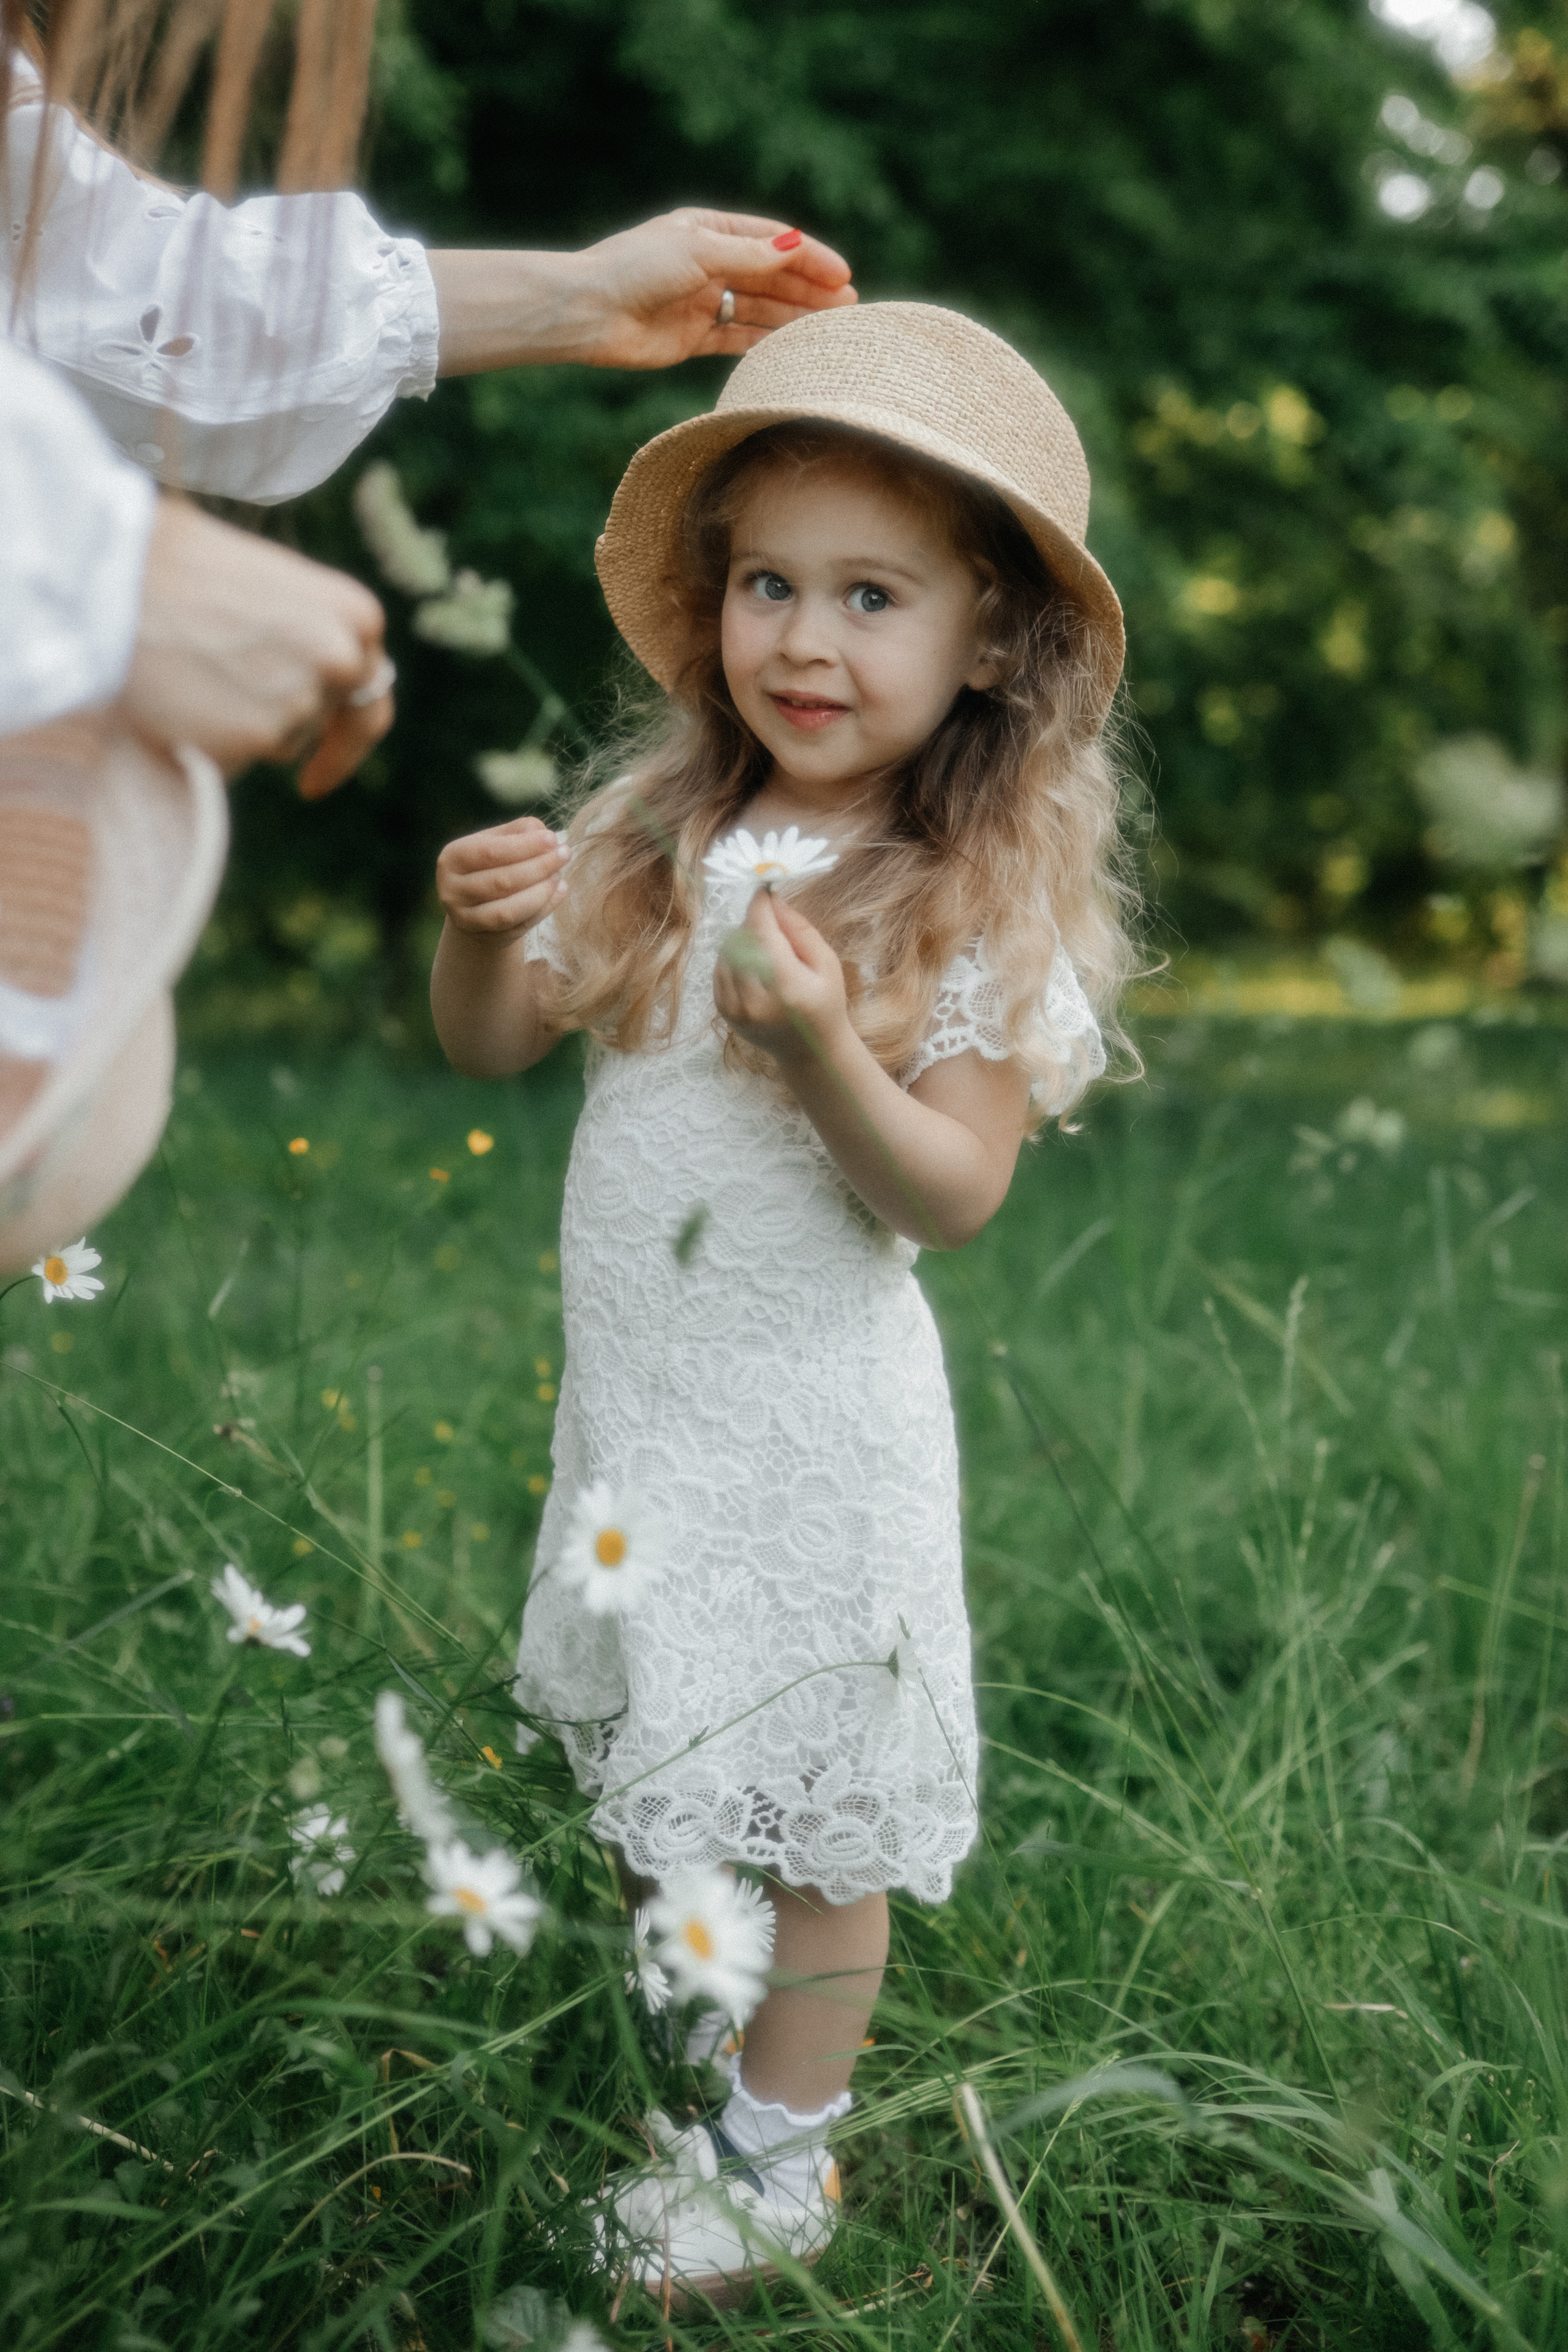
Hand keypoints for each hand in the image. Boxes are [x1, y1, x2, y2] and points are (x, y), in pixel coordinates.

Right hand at [120, 498, 390, 799]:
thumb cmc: (178, 565)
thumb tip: (314, 677)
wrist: (111, 576)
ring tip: (191, 671)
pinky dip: (212, 743)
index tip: (321, 771)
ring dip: (242, 724)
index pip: (372, 693)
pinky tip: (179, 699)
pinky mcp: (256, 740)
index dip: (349, 737)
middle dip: (282, 720)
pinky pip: (240, 760)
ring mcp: (302, 703)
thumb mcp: (269, 583)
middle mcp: (342, 661)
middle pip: (320, 719)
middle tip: (233, 709)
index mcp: (355, 615)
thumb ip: (307, 630)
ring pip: (279, 741)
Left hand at [428, 215, 854, 375]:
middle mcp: (708, 263)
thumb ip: (749, 255)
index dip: (810, 257)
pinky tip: (793, 348)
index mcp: (709, 230)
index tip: (844, 275)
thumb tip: (795, 247)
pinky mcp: (692, 337)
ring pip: (759, 308)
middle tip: (848, 306)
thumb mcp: (698, 252)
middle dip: (810, 289)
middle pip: (771, 275)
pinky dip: (765, 342)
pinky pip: (738, 338)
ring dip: (794, 317)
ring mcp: (702, 300)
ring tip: (830, 328)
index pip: (772, 241)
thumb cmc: (636, 269)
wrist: (589, 313)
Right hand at [436, 814, 568, 940]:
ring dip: (541, 893)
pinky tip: (558, 891)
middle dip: (539, 867)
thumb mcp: (498, 840)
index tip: (552, 839)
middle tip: (565, 855)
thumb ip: (519, 831)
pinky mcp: (484, 938)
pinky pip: (518, 927)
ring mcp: (465, 919)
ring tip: (559, 876)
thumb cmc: (491, 863)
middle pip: (501, 882)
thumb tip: (545, 835)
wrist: (476, 901)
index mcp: (452, 858)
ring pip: (508, 911)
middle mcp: (452, 891)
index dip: (524, 846)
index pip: (490, 852)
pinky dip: (543, 910)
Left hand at [713, 889, 847, 1064]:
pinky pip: (719, 969)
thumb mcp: (826, 964)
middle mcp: (755, 1001)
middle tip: (775, 930)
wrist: (810, 1052)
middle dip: (754, 925)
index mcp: (786, 988)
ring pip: (726, 952)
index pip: (762, 934)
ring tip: (769, 955)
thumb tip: (771, 900)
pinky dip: (733, 960)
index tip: (763, 890)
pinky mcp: (724, 1012)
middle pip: (740, 940)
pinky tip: (755, 969)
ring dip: (743, 942)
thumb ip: (799, 930)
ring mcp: (736, 1009)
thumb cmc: (825, 1004)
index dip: (759, 907)